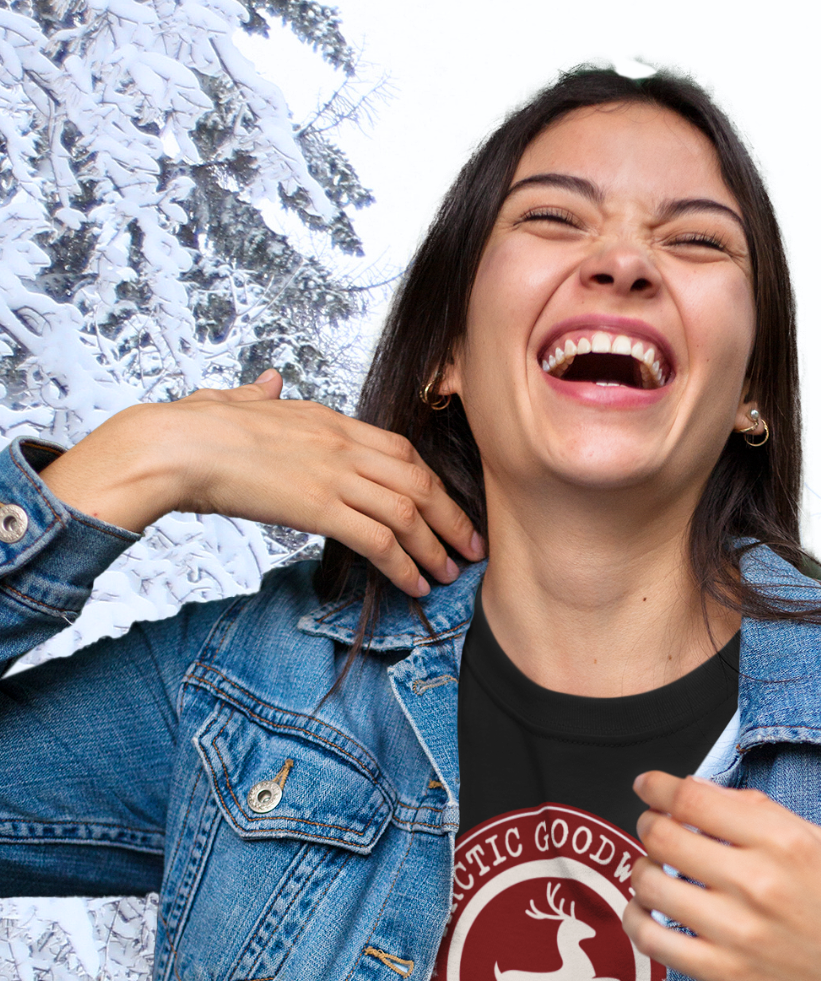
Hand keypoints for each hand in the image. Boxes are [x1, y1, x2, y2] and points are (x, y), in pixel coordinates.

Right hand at [39, 371, 483, 596]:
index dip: (433, 482)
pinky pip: (380, 539)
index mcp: (329, 420)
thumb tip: (268, 382)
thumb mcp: (238, 402)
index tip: (448, 507)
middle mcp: (342, 444)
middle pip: (418, 480)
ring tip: (448, 574)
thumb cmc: (197, 430)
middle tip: (470, 546)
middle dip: (451, 517)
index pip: (402, 450)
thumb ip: (261, 395)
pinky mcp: (320, 506)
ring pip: (408, 512)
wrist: (175, 446)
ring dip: (435, 547)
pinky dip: (403, 566)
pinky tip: (414, 585)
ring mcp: (334, 474)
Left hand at [622, 773, 820, 980]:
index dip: (659, 787)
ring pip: (650, 884)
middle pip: (664, 836)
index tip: (648, 786)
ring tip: (654, 873)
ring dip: (642, 871)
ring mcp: (737, 931)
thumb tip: (706, 792)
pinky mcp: (723, 975)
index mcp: (786, 841)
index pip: (694, 798)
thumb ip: (765, 815)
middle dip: (649, 825)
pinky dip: (637, 920)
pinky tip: (646, 913)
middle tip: (652, 828)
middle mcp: (758, 882)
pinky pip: (652, 939)